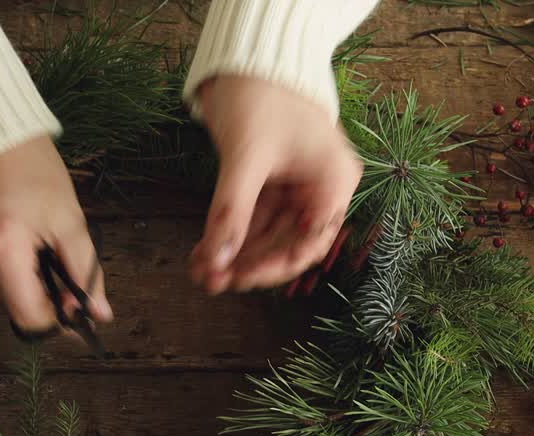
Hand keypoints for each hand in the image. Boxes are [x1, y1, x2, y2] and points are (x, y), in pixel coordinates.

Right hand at [0, 135, 112, 333]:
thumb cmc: (31, 166)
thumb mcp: (68, 217)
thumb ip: (85, 270)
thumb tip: (99, 314)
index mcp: (3, 249)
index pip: (29, 317)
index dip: (57, 322)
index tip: (75, 311)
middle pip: (12, 309)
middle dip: (40, 297)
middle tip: (55, 263)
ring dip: (19, 283)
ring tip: (30, 244)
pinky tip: (8, 239)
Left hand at [190, 76, 362, 293]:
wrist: (251, 56)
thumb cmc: (263, 93)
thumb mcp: (247, 156)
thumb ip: (232, 210)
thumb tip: (217, 259)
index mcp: (333, 182)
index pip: (307, 243)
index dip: (272, 267)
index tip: (238, 278)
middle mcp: (321, 189)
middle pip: (285, 244)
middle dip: (245, 264)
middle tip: (210, 281)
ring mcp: (297, 187)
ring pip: (264, 236)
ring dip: (232, 253)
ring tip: (199, 271)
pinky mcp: (273, 183)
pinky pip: (252, 218)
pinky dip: (228, 234)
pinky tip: (204, 251)